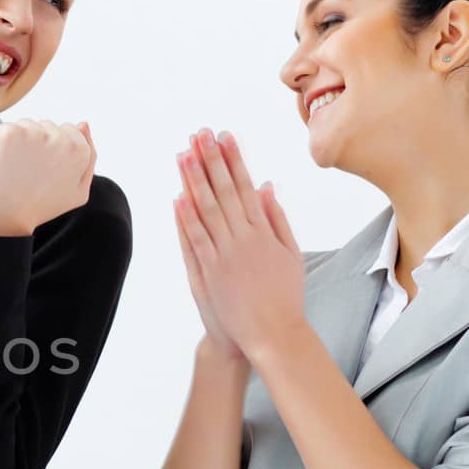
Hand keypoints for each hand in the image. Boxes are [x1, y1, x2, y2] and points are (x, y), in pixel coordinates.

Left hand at [0, 119, 95, 236]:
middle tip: (31, 172)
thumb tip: (84, 123)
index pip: (70, 131)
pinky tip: (4, 163)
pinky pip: (9, 127)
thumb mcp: (77, 192)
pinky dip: (4, 142)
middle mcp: (60, 138)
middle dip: (40, 143)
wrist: (3, 215)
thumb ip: (89, 157)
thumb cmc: (41, 206)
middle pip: (49, 126)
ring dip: (22, 140)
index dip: (55, 150)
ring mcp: (33, 133)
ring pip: (29, 125)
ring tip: (18, 168)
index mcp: (79, 150)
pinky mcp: (9, 132)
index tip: (46, 169)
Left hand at [174, 128, 304, 362]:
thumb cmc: (283, 295)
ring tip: (184, 154)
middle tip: (200, 134)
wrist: (272, 334)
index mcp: (264, 231)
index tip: (225, 136)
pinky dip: (186, 219)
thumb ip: (276, 218)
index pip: (244, 185)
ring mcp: (224, 255)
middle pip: (223, 191)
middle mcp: (243, 238)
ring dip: (193, 181)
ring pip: (206, 211)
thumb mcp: (291, 253)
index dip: (233, 159)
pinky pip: (195, 241)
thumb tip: (265, 186)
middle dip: (210, 160)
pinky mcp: (209, 273)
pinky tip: (178, 197)